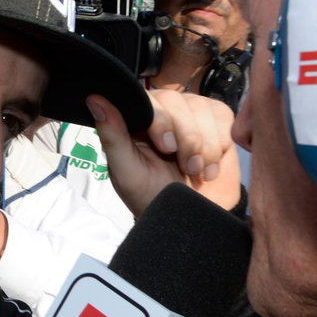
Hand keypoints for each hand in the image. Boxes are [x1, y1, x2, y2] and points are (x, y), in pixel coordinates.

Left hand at [90, 88, 240, 215]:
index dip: (162, 120)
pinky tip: (210, 166)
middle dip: (187, 138)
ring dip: (205, 145)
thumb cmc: (151, 195)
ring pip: (202, 108)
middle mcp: (162, 109)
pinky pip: (223, 116)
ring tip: (197, 171)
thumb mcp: (127, 172)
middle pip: (178, 101)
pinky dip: (220, 144)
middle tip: (187, 167)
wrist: (189, 217)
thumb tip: (93, 99)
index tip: (167, 149)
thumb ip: (112, 136)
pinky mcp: (216, 119)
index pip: (147, 99)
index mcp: (135, 118)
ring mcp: (190, 111)